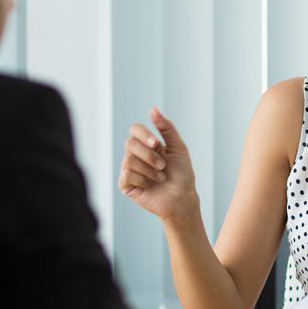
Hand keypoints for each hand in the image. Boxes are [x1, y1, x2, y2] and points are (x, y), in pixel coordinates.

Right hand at [118, 107, 197, 221]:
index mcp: (147, 144)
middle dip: (149, 155)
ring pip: (129, 159)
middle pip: (130, 143)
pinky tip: (149, 185)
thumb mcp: (178, 147)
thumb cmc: (182, 174)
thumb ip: (166, 127)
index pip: (135, 129)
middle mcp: (136, 155)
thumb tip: (152, 109)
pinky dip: (141, 179)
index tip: (156, 143)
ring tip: (160, 178)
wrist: (182, 199)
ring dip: (149, 170)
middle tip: (163, 166)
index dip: (143, 134)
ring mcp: (129, 169)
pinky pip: (126, 175)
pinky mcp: (126, 184)